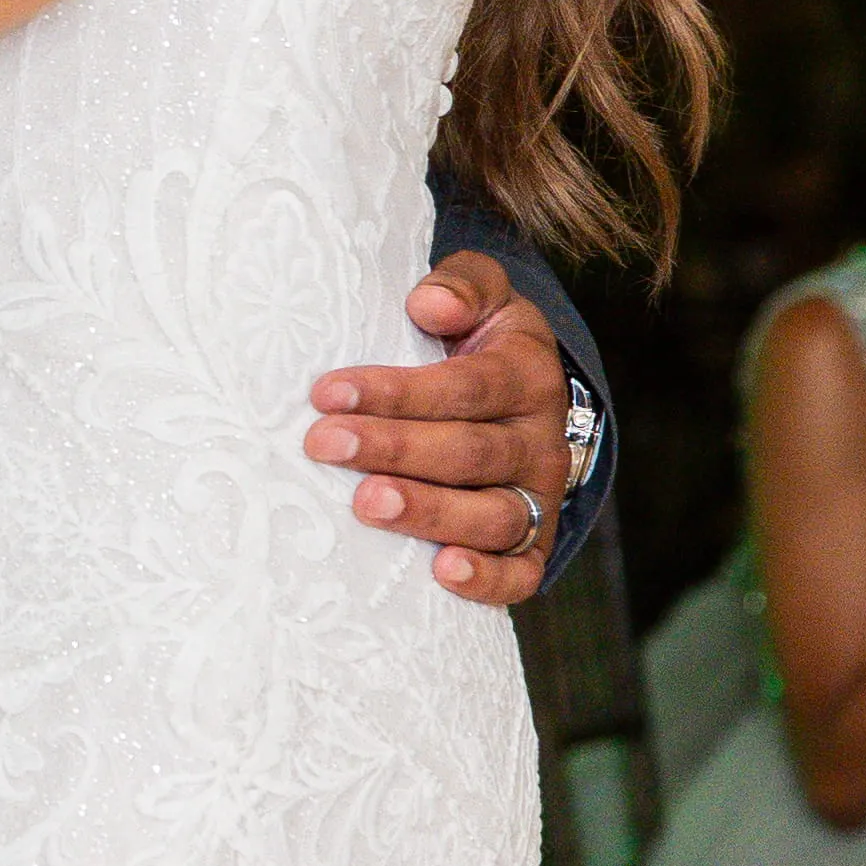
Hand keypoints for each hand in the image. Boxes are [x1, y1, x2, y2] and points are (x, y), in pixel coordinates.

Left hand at [309, 253, 573, 605]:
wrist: (519, 397)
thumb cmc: (477, 342)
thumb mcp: (482, 297)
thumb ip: (462, 285)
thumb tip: (430, 304)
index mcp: (526, 376)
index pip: (464, 387)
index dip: (397, 392)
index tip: (327, 392)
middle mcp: (541, 441)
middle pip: (469, 452)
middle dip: (393, 448)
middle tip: (324, 444)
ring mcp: (538, 499)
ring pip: (494, 515)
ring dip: (429, 512)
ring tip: (367, 504)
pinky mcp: (532, 546)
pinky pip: (522, 573)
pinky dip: (489, 580)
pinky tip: (442, 573)